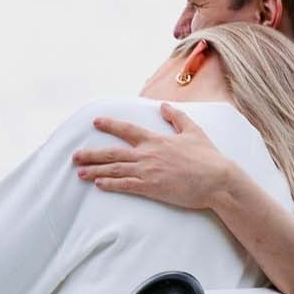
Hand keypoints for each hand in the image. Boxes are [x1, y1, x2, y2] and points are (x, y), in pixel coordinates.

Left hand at [73, 105, 233, 213]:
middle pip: (113, 153)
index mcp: (156, 140)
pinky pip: (125, 185)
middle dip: (92, 154)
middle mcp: (148, 154)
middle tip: (75, 155)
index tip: (96, 122)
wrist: (217, 179)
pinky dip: (110, 184)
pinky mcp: (151, 188)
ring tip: (79, 172)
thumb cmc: (208, 157)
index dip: (110, 125)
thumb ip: (177, 117)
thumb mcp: (194, 131)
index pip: (127, 130)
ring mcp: (148, 171)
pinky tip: (98, 184)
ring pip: (115, 170)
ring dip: (95, 170)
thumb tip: (164, 106)